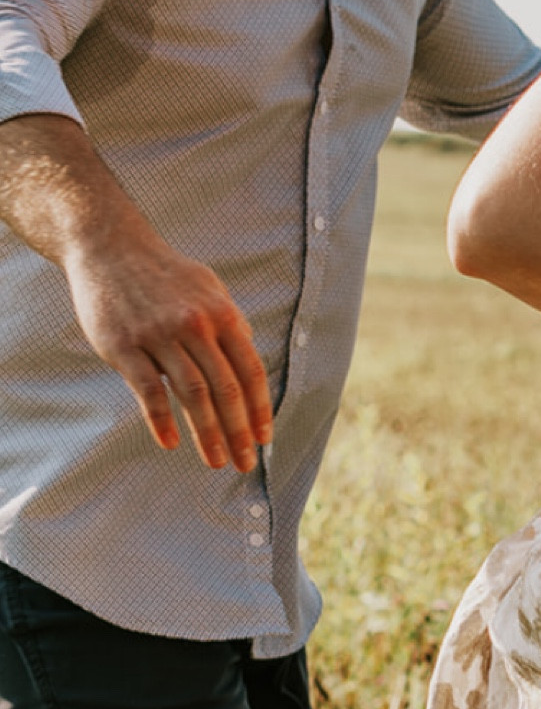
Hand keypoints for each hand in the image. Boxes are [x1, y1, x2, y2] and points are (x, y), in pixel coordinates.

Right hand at [62, 224, 272, 471]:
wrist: (108, 245)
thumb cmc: (164, 274)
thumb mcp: (208, 288)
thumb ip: (230, 322)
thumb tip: (250, 353)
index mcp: (221, 315)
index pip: (250, 372)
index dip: (259, 409)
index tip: (264, 439)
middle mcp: (194, 325)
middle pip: (225, 390)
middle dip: (238, 432)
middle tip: (245, 463)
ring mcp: (158, 335)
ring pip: (192, 394)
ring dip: (207, 434)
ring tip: (216, 461)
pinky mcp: (123, 345)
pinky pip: (148, 391)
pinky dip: (161, 421)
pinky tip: (170, 443)